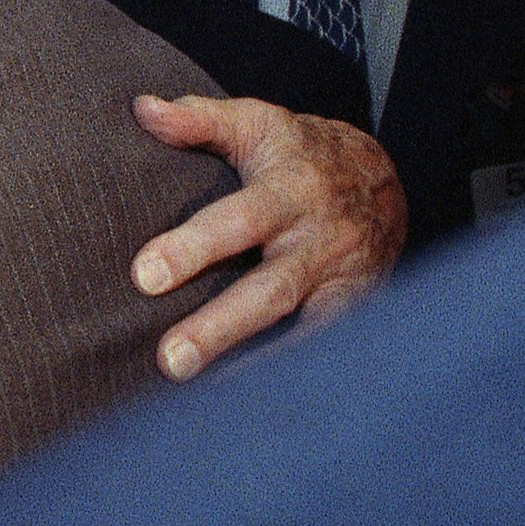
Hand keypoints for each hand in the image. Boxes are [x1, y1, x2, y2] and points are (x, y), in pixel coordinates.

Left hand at [131, 94, 404, 380]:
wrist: (383, 180)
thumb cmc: (298, 152)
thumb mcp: (256, 123)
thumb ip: (199, 120)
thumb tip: (142, 109)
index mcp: (290, 190)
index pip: (237, 222)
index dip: (192, 248)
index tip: (142, 277)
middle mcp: (322, 240)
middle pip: (272, 290)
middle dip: (221, 328)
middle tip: (169, 361)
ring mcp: (347, 282)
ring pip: (305, 333)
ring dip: (257, 370)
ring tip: (202, 406)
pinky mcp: (360, 313)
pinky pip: (326, 353)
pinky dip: (293, 383)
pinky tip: (249, 415)